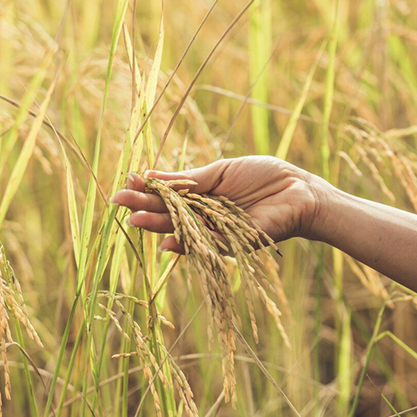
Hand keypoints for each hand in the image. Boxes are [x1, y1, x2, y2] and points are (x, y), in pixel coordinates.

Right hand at [110, 156, 327, 253]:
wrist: (299, 190)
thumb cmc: (264, 176)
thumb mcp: (221, 172)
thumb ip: (189, 179)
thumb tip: (152, 177)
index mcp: (202, 196)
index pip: (168, 195)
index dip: (148, 190)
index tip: (127, 181)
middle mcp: (205, 216)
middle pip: (169, 214)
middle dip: (144, 207)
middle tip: (118, 202)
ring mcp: (217, 231)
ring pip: (183, 230)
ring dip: (159, 225)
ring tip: (135, 219)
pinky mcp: (233, 243)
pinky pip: (207, 245)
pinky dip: (188, 243)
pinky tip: (168, 240)